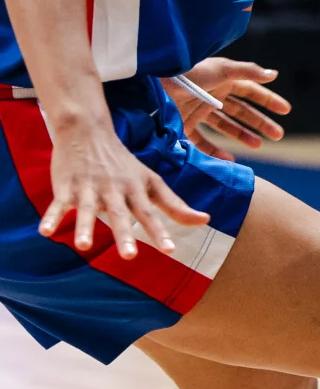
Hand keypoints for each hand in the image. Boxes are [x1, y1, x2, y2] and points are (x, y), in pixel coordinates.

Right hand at [44, 120, 208, 259]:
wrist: (88, 131)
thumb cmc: (123, 163)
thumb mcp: (152, 180)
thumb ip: (175, 204)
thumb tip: (205, 220)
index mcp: (135, 190)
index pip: (149, 214)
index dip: (160, 231)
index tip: (170, 250)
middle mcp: (114, 190)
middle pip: (120, 214)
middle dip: (123, 234)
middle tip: (129, 256)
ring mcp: (89, 188)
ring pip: (88, 209)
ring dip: (85, 227)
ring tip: (83, 246)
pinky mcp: (67, 187)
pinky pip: (59, 204)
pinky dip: (52, 216)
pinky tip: (45, 232)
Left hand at [165, 59, 291, 160]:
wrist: (155, 84)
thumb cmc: (189, 72)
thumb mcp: (222, 69)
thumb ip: (249, 72)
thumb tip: (274, 75)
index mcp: (223, 80)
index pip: (251, 91)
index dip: (268, 100)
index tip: (285, 111)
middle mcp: (213, 95)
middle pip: (242, 111)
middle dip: (261, 122)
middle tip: (279, 135)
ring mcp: (199, 111)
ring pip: (226, 126)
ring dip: (244, 135)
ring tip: (259, 146)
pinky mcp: (185, 125)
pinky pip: (204, 142)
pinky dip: (217, 152)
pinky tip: (230, 159)